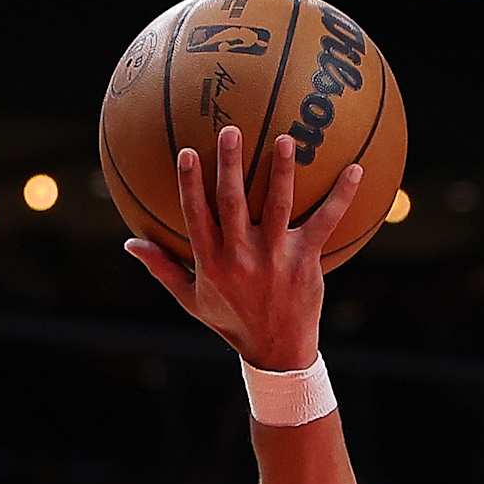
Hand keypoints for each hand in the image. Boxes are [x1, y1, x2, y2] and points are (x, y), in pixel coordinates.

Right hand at [122, 125, 362, 369]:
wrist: (277, 353)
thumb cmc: (232, 322)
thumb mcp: (192, 300)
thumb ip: (163, 268)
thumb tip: (129, 243)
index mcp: (211, 261)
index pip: (196, 214)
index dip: (190, 182)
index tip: (188, 151)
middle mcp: (241, 256)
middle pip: (232, 202)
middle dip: (230, 165)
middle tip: (230, 130)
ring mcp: (276, 258)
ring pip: (277, 206)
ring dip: (281, 172)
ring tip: (286, 140)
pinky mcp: (306, 261)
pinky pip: (325, 223)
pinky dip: (341, 197)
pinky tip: (355, 171)